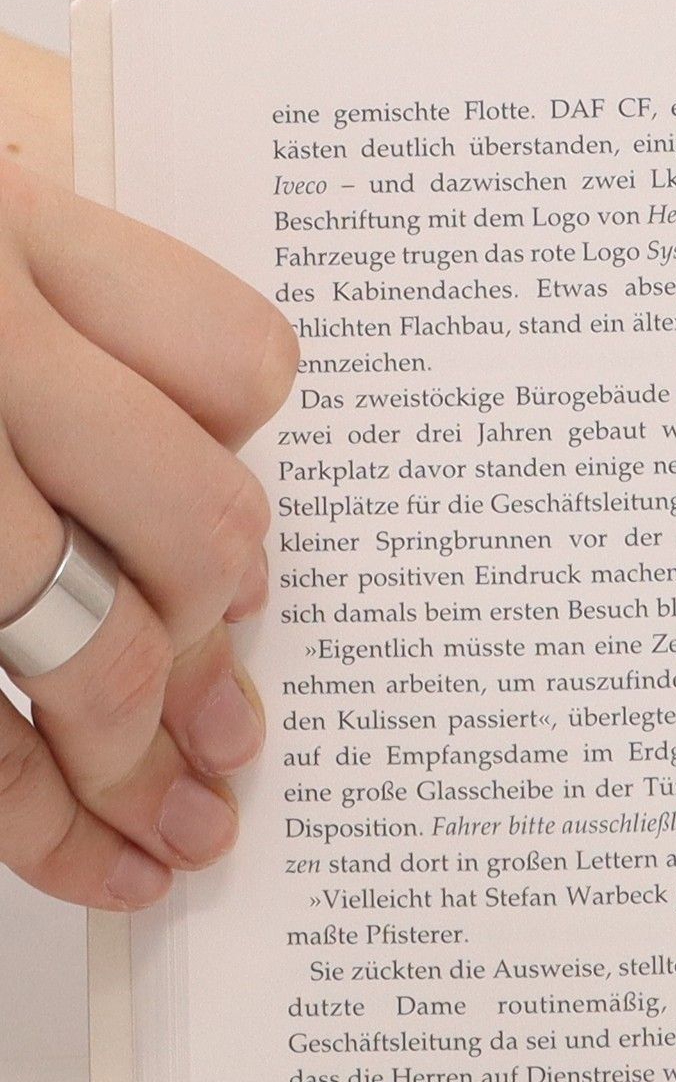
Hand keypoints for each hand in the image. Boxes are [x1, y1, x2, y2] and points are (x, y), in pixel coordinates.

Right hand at [0, 155, 297, 908]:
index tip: (233, 546)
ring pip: (95, 647)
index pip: (237, 362)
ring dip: (146, 760)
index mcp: (2, 222)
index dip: (245, 464)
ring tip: (181, 827)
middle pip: (195, 522)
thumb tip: (202, 551)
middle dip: (215, 647)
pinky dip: (40, 819)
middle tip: (227, 731)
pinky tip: (96, 860)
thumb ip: (52, 323)